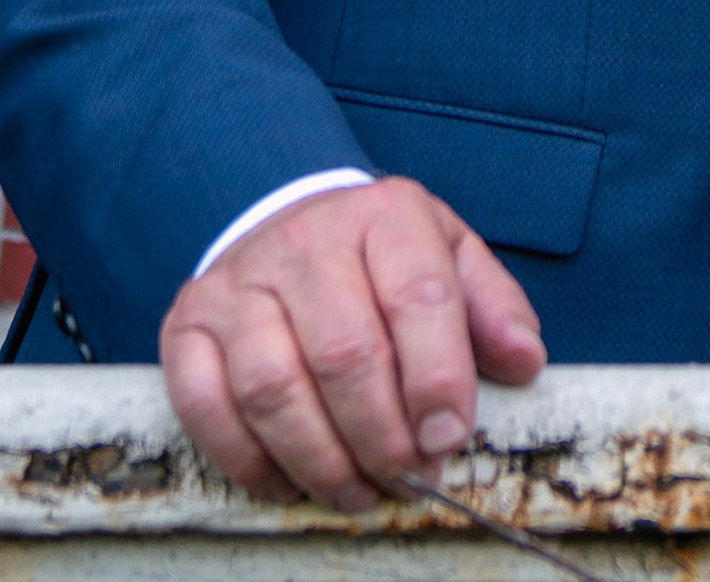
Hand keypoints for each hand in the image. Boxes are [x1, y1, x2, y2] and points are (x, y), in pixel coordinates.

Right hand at [161, 176, 546, 511]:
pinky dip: (248, 460)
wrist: (286, 221)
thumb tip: (524, 362)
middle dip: (382, 435)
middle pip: (344, 354)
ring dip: (321, 459)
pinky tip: (290, 483)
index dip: (438, 379)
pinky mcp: (185, 325)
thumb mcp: (451, 256)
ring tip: (358, 492)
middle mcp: (305, 242)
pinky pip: (205, 405)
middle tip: (408, 477)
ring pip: (273, 388)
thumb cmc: (382, 258)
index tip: (449, 438)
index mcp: (386, 216)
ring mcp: (237, 284)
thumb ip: (494, 307)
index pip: (419, 297)